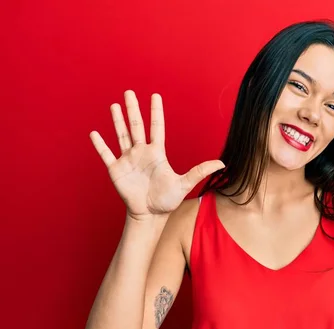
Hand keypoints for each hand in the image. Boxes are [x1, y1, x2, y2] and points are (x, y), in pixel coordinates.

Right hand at [90, 90, 224, 218]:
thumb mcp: (184, 184)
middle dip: (133, 109)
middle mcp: (141, 153)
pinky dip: (100, 145)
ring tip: (115, 105)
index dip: (156, 112)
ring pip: (122, 135)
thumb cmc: (167, 200)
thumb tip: (222, 163)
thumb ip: (200, 171)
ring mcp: (128, 160)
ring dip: (117, 121)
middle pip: (136, 126)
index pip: (156, 127)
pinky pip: (106, 155)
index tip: (155, 96)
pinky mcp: (116, 170)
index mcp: (157, 153)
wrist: (150, 214)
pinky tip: (94, 133)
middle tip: (129, 92)